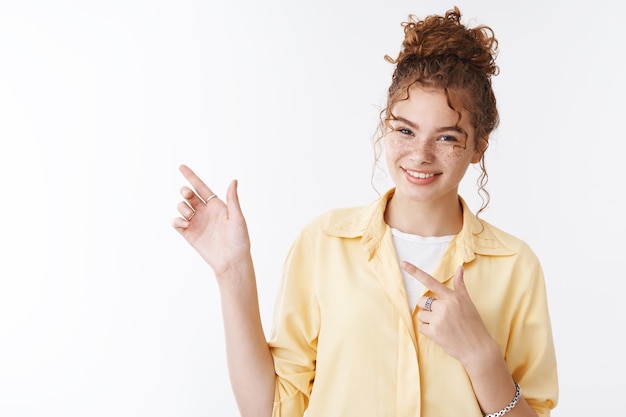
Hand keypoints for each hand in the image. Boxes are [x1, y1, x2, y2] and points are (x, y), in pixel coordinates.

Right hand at [172, 164, 250, 278]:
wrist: (231, 262)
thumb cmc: (239, 240)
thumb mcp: (237, 218)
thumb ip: (232, 199)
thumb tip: (234, 180)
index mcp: (217, 206)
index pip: (201, 188)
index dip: (191, 177)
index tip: (181, 166)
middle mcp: (205, 212)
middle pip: (189, 195)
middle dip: (185, 191)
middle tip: (187, 194)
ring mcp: (196, 223)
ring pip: (181, 207)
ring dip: (182, 207)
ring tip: (189, 216)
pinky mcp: (189, 234)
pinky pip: (176, 222)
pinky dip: (177, 220)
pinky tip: (185, 224)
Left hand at [401, 262, 495, 366]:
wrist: (478, 349)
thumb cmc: (473, 324)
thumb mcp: (468, 303)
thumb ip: (460, 285)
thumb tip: (459, 268)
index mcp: (453, 297)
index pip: (431, 281)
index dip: (415, 272)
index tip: (403, 263)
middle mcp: (444, 306)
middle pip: (421, 301)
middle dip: (427, 308)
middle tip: (441, 317)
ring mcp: (438, 319)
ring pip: (420, 315)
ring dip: (428, 320)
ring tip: (443, 326)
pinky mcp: (434, 332)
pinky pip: (421, 328)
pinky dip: (429, 331)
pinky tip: (441, 334)